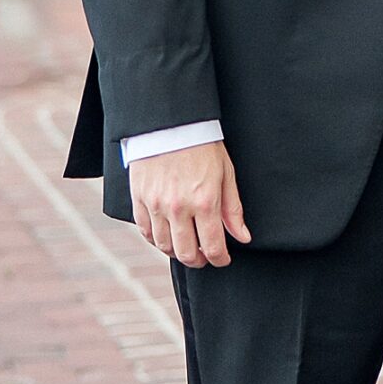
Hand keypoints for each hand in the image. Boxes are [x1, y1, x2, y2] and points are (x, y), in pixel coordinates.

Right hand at [129, 140, 251, 266]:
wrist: (170, 123)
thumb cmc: (202, 145)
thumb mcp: (226, 174)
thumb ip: (233, 209)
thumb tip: (242, 237)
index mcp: (204, 202)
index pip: (213, 247)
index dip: (220, 259)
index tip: (223, 259)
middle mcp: (178, 208)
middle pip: (186, 253)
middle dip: (199, 261)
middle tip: (205, 257)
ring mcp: (156, 205)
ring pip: (164, 246)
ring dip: (177, 252)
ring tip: (187, 247)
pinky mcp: (140, 199)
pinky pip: (146, 231)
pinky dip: (156, 240)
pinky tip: (167, 236)